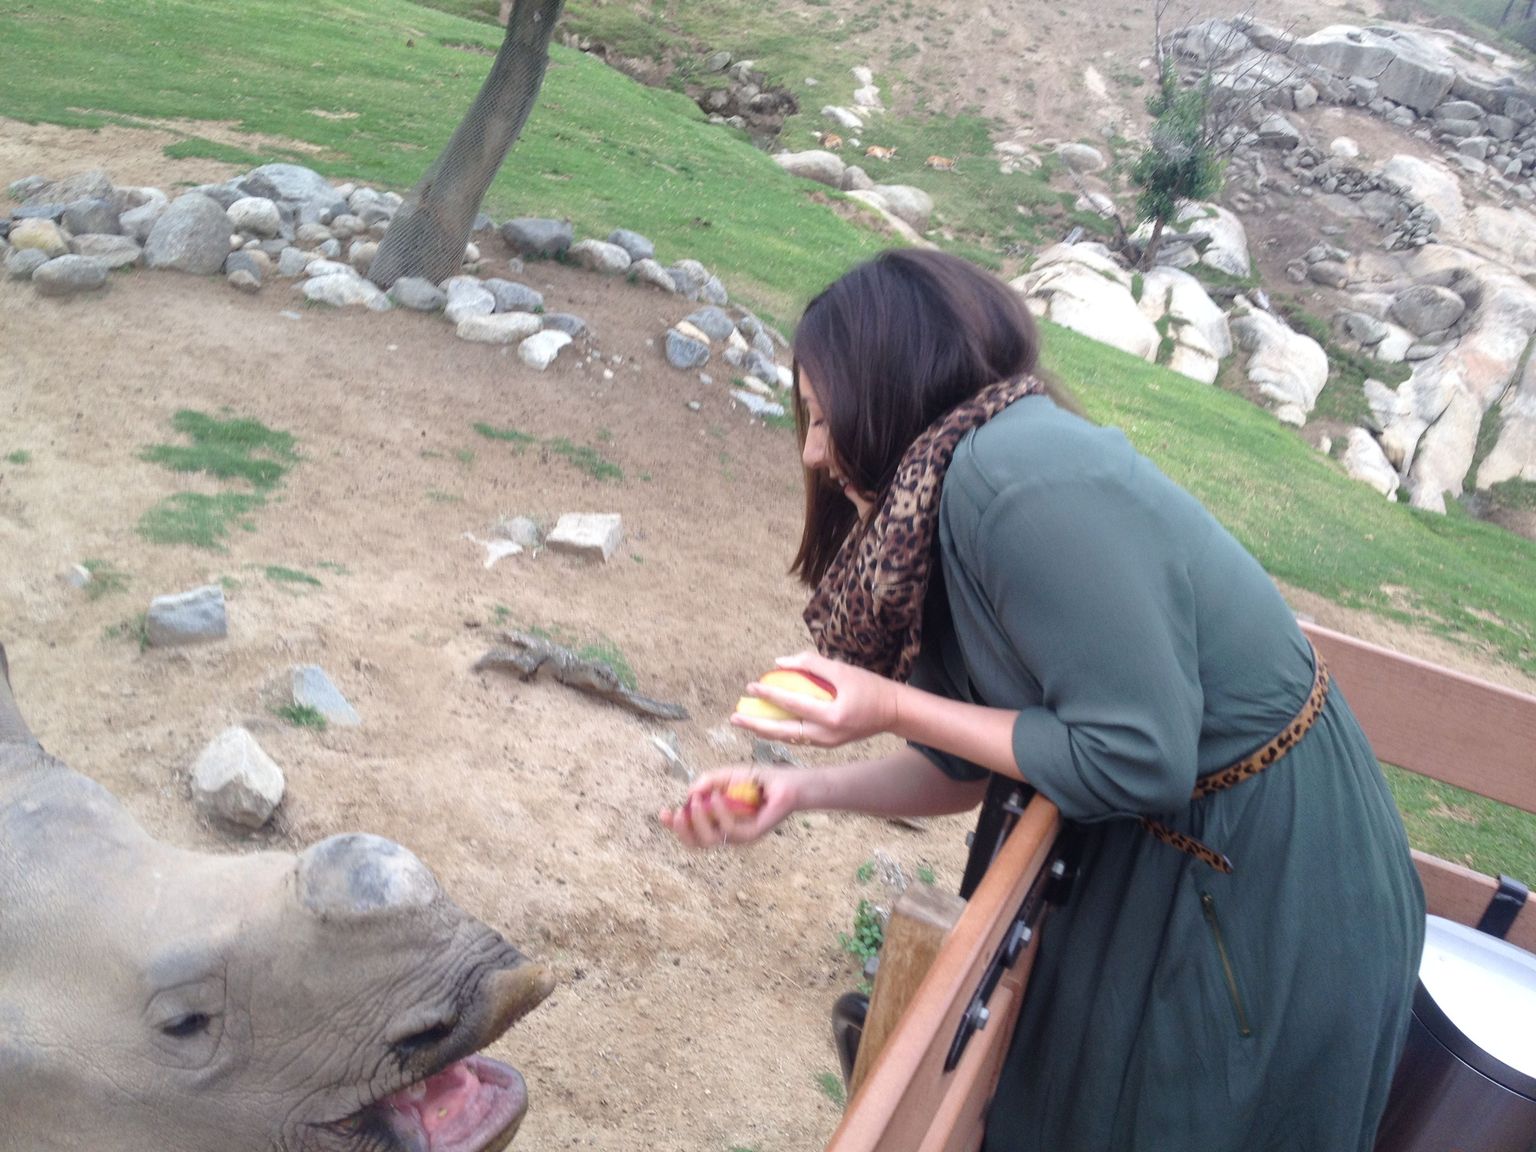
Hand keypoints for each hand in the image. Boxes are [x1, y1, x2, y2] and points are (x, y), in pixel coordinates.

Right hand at [656, 767, 797, 848]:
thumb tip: (690, 793)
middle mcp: (726, 831)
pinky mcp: (752, 834)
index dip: (674, 826)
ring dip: (699, 820)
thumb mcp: (728, 775)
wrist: (787, 782)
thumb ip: (708, 781)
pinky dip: (719, 813)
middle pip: (696, 843)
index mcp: (717, 821)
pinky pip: (730, 830)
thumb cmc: (758, 780)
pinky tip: (717, 797)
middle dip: (682, 829)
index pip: (691, 832)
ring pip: (710, 839)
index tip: (664, 812)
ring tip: (699, 800)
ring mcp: (739, 835)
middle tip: (677, 812)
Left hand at [731, 651, 898, 748]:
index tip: (751, 687)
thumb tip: (779, 662)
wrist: (893, 712)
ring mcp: (826, 743)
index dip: (770, 694)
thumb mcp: (842, 669)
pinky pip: (799, 738)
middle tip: (734, 718)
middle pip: (783, 731)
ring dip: (765, 731)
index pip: (793, 704)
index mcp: (832, 716)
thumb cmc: (869, 687)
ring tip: (745, 723)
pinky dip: (781, 732)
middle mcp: (827, 735)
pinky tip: (767, 725)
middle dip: (756, 725)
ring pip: (789, 738)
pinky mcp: (827, 745)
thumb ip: (811, 663)